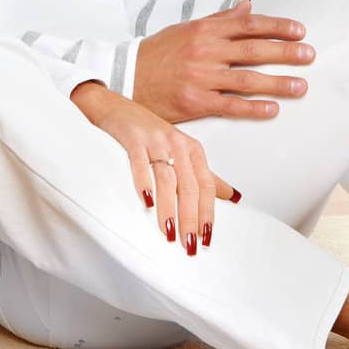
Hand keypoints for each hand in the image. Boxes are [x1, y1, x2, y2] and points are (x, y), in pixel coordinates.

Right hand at [69, 81, 238, 254]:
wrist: (116, 106)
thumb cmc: (149, 131)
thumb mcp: (182, 151)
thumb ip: (205, 175)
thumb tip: (232, 196)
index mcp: (192, 150)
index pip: (206, 186)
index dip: (208, 212)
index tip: (206, 237)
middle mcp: (177, 144)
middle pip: (189, 186)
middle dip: (190, 217)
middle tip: (189, 242)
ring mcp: (155, 141)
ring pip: (167, 178)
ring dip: (169, 208)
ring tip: (168, 232)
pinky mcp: (133, 138)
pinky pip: (140, 162)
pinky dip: (143, 182)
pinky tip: (146, 201)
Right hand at [133, 0, 313, 123]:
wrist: (126, 77)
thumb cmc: (158, 53)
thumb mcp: (187, 29)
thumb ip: (219, 19)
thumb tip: (248, 7)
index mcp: (204, 31)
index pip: (248, 25)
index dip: (277, 26)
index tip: (299, 31)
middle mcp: (205, 52)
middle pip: (253, 50)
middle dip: (285, 52)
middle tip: (309, 55)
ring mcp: (200, 78)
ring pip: (247, 79)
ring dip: (277, 83)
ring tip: (300, 86)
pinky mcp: (195, 102)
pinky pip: (230, 105)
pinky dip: (253, 108)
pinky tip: (272, 109)